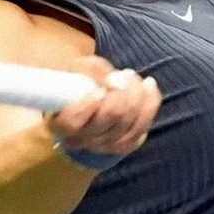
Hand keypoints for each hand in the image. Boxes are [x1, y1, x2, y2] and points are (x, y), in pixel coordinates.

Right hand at [45, 56, 161, 155]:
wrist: (88, 97)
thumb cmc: (79, 81)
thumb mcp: (79, 68)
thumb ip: (93, 72)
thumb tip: (115, 82)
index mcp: (62, 123)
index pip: (74, 121)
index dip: (89, 105)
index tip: (100, 89)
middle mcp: (83, 139)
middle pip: (112, 117)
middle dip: (123, 91)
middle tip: (121, 75)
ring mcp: (106, 145)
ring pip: (131, 121)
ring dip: (137, 93)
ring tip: (130, 77)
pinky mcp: (125, 145)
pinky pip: (144, 125)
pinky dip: (150, 102)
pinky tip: (148, 85)